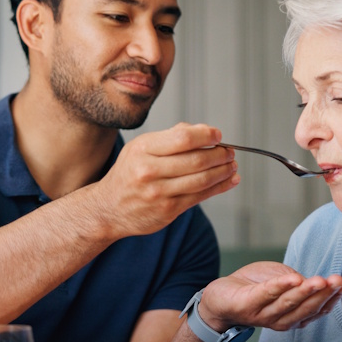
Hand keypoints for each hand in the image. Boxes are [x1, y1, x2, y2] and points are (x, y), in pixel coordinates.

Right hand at [87, 123, 238, 238]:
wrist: (109, 208)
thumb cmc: (130, 173)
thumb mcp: (140, 147)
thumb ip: (171, 137)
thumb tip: (203, 130)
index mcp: (143, 149)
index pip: (183, 138)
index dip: (206, 135)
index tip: (217, 135)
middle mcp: (149, 171)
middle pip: (197, 160)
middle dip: (220, 154)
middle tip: (230, 151)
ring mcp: (159, 193)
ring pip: (202, 180)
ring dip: (223, 171)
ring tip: (232, 165)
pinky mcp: (168, 210)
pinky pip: (200, 197)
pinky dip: (219, 187)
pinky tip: (230, 180)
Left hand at [198, 261, 341, 331]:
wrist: (219, 296)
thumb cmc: (253, 288)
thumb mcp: (281, 280)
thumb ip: (299, 283)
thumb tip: (319, 282)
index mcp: (291, 316)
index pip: (315, 310)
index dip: (331, 299)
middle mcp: (279, 320)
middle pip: (305, 309)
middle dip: (323, 295)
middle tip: (337, 281)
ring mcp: (262, 315)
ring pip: (288, 304)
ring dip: (305, 292)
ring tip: (320, 281)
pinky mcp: (246, 305)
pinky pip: (265, 294)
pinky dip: (280, 287)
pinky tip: (293, 278)